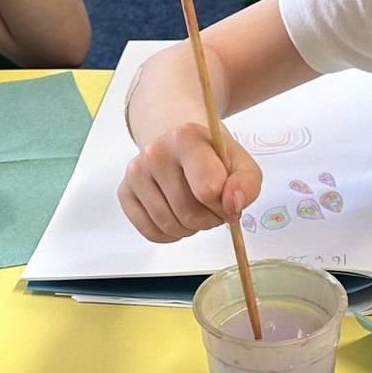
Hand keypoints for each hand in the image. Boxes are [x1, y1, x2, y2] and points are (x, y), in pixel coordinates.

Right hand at [118, 119, 261, 241]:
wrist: (180, 144)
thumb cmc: (212, 157)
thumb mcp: (240, 164)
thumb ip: (247, 184)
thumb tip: (232, 205)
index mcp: (186, 137)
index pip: (208, 191)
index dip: (224, 205)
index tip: (227, 198)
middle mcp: (155, 152)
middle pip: (189, 214)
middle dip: (209, 220)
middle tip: (213, 207)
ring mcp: (136, 172)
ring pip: (169, 226)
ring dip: (191, 228)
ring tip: (196, 208)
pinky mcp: (124, 192)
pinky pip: (151, 233)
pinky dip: (170, 235)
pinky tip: (178, 216)